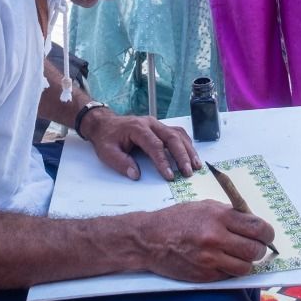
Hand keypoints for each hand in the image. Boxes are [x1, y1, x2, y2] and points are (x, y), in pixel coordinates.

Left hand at [84, 110, 201, 181]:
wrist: (105, 124)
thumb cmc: (107, 138)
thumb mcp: (107, 152)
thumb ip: (121, 163)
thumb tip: (136, 175)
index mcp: (137, 128)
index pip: (155, 145)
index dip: (163, 161)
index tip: (170, 176)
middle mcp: (150, 124)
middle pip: (172, 137)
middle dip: (182, 156)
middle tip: (189, 172)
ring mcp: (157, 124)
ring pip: (178, 134)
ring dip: (189, 150)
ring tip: (196, 165)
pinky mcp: (160, 127)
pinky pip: (177, 133)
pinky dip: (186, 144)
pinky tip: (191, 155)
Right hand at [142, 201, 275, 280]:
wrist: (149, 239)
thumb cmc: (177, 219)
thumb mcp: (204, 207)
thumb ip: (230, 214)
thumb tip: (254, 224)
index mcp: (219, 217)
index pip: (258, 228)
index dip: (267, 234)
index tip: (266, 235)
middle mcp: (215, 238)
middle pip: (255, 251)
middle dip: (259, 250)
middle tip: (254, 247)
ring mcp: (209, 259)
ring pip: (245, 267)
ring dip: (246, 262)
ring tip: (237, 255)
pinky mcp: (204, 276)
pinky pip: (229, 276)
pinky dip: (230, 270)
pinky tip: (221, 261)